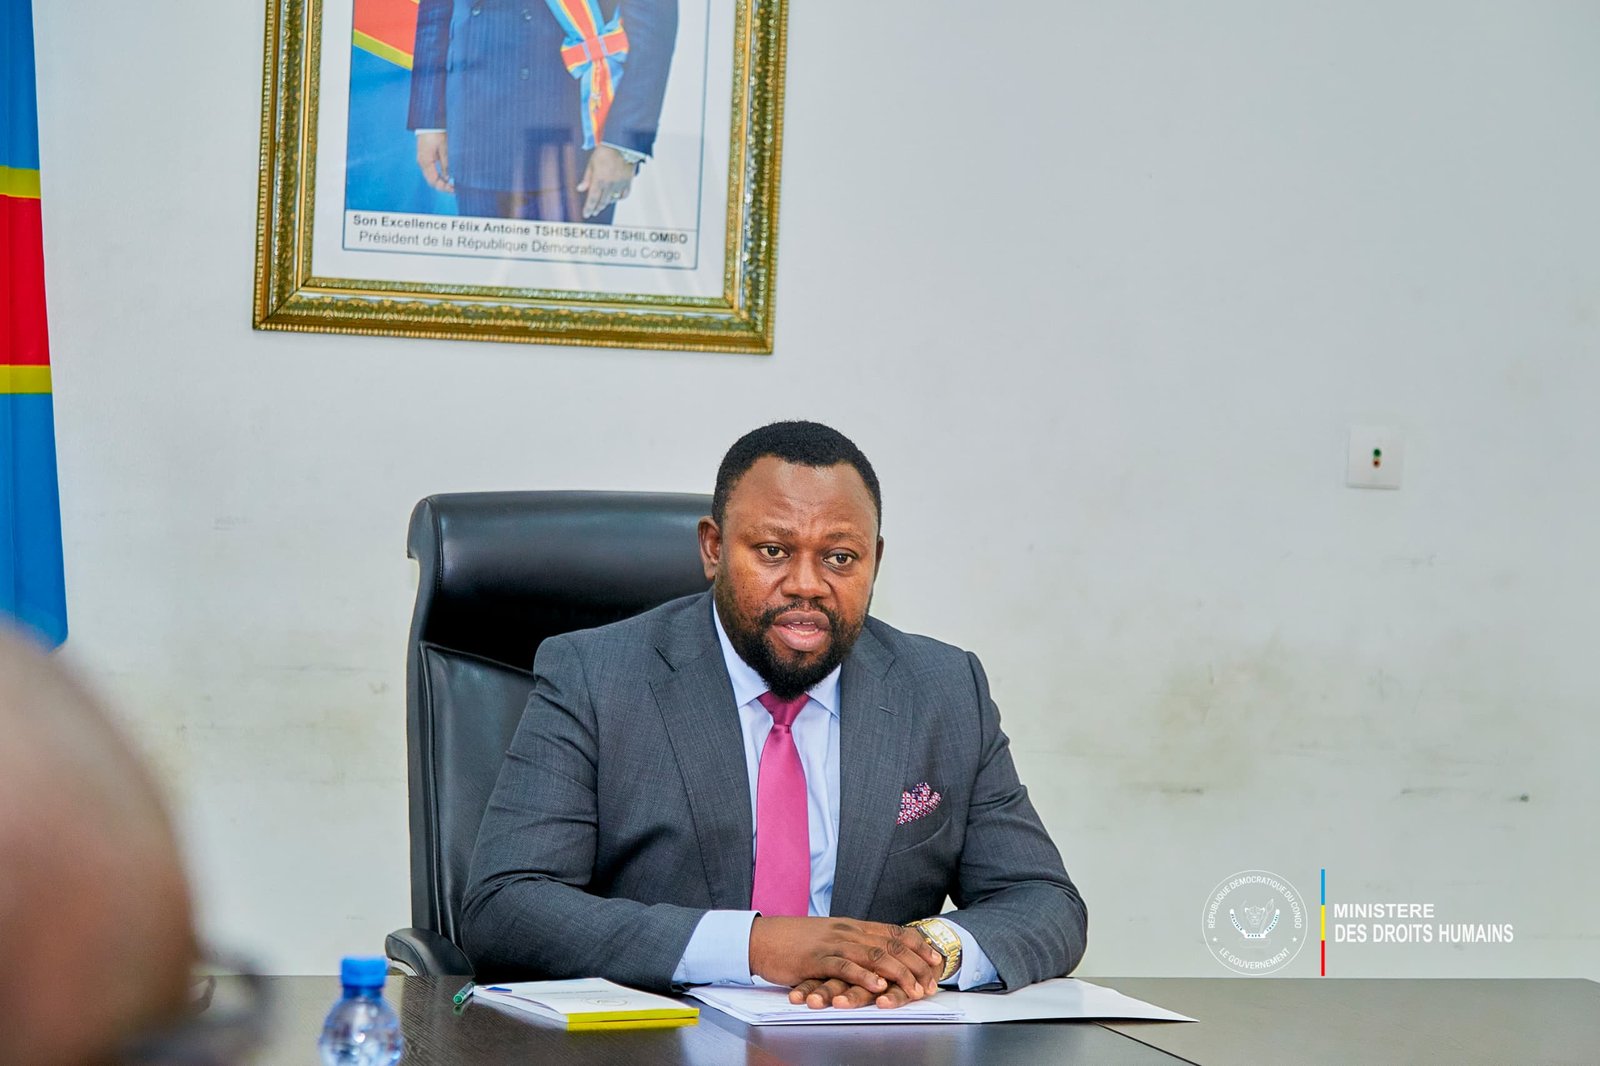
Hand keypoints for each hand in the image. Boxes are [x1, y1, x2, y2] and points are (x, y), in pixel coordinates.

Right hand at [416, 132, 452, 191]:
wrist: (429, 121)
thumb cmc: (435, 132)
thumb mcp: (444, 147)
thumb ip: (446, 163)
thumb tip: (449, 177)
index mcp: (425, 162)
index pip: (433, 181)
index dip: (443, 188)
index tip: (454, 190)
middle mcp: (423, 163)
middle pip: (432, 181)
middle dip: (444, 186)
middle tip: (456, 189)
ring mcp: (424, 160)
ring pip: (433, 176)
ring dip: (443, 182)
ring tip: (454, 184)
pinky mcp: (427, 157)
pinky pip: (433, 170)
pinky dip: (441, 175)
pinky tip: (449, 177)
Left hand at [577, 145, 634, 217]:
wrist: (622, 144)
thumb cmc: (605, 151)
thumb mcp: (592, 163)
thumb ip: (587, 178)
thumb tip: (580, 189)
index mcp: (599, 180)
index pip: (592, 199)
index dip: (589, 208)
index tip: (586, 214)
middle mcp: (610, 185)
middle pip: (602, 202)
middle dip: (596, 208)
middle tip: (593, 212)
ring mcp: (620, 184)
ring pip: (612, 200)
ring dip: (606, 204)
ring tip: (601, 206)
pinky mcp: (628, 182)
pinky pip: (623, 195)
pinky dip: (618, 198)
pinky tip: (615, 198)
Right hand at [748, 917, 943, 1008]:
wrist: (761, 939)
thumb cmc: (793, 942)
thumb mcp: (828, 938)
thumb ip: (850, 944)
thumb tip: (873, 956)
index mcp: (851, 926)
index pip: (892, 932)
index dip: (917, 945)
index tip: (935, 959)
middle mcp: (846, 931)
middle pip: (890, 945)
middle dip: (916, 963)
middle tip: (931, 981)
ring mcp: (832, 943)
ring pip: (873, 955)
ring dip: (898, 973)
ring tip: (914, 989)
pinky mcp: (816, 957)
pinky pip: (845, 966)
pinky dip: (864, 976)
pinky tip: (878, 987)